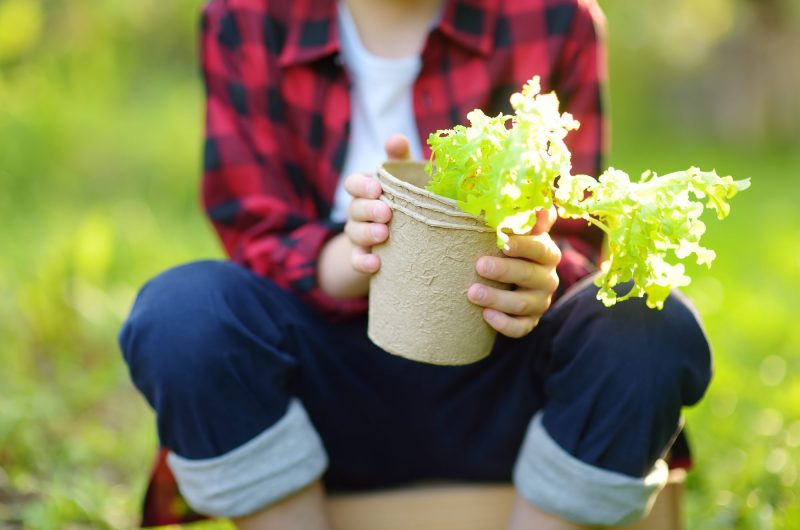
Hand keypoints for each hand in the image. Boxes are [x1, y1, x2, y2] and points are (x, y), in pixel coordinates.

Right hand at [317, 134, 410, 298]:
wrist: (404, 240)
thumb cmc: (406, 199)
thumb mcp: (405, 177)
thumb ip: (400, 159)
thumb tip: (396, 138)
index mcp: (366, 190)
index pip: (353, 183)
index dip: (361, 185)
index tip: (377, 187)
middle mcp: (358, 211)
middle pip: (354, 208)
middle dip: (368, 209)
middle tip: (386, 212)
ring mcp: (359, 235)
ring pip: (355, 233)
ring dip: (368, 233)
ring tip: (384, 235)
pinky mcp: (364, 257)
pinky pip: (357, 261)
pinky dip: (363, 262)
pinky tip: (375, 264)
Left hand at [467, 208, 560, 337]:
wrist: (511, 283)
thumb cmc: (511, 251)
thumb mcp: (520, 233)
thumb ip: (527, 219)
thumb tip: (541, 204)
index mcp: (547, 253)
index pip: (539, 248)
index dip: (522, 245)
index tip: (502, 242)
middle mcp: (547, 278)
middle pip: (529, 275)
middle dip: (504, 270)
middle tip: (479, 265)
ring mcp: (540, 302)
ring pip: (522, 304)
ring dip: (497, 298)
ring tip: (472, 293)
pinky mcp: (530, 322)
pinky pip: (521, 327)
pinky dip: (504, 324)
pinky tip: (486, 316)